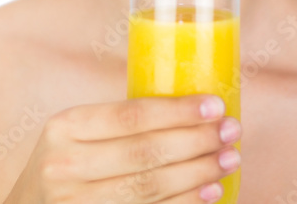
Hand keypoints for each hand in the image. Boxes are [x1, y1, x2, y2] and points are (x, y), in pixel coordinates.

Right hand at [3, 94, 241, 202]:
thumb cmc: (64, 166)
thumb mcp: (75, 136)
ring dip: (199, 174)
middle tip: (232, 132)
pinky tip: (210, 192)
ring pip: (151, 188)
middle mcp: (65, 167)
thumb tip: (193, 109)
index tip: (215, 105)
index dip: (178, 111)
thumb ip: (117, 124)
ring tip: (229, 159)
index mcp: (64, 128)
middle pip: (146, 153)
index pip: (131, 115)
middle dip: (198, 141)